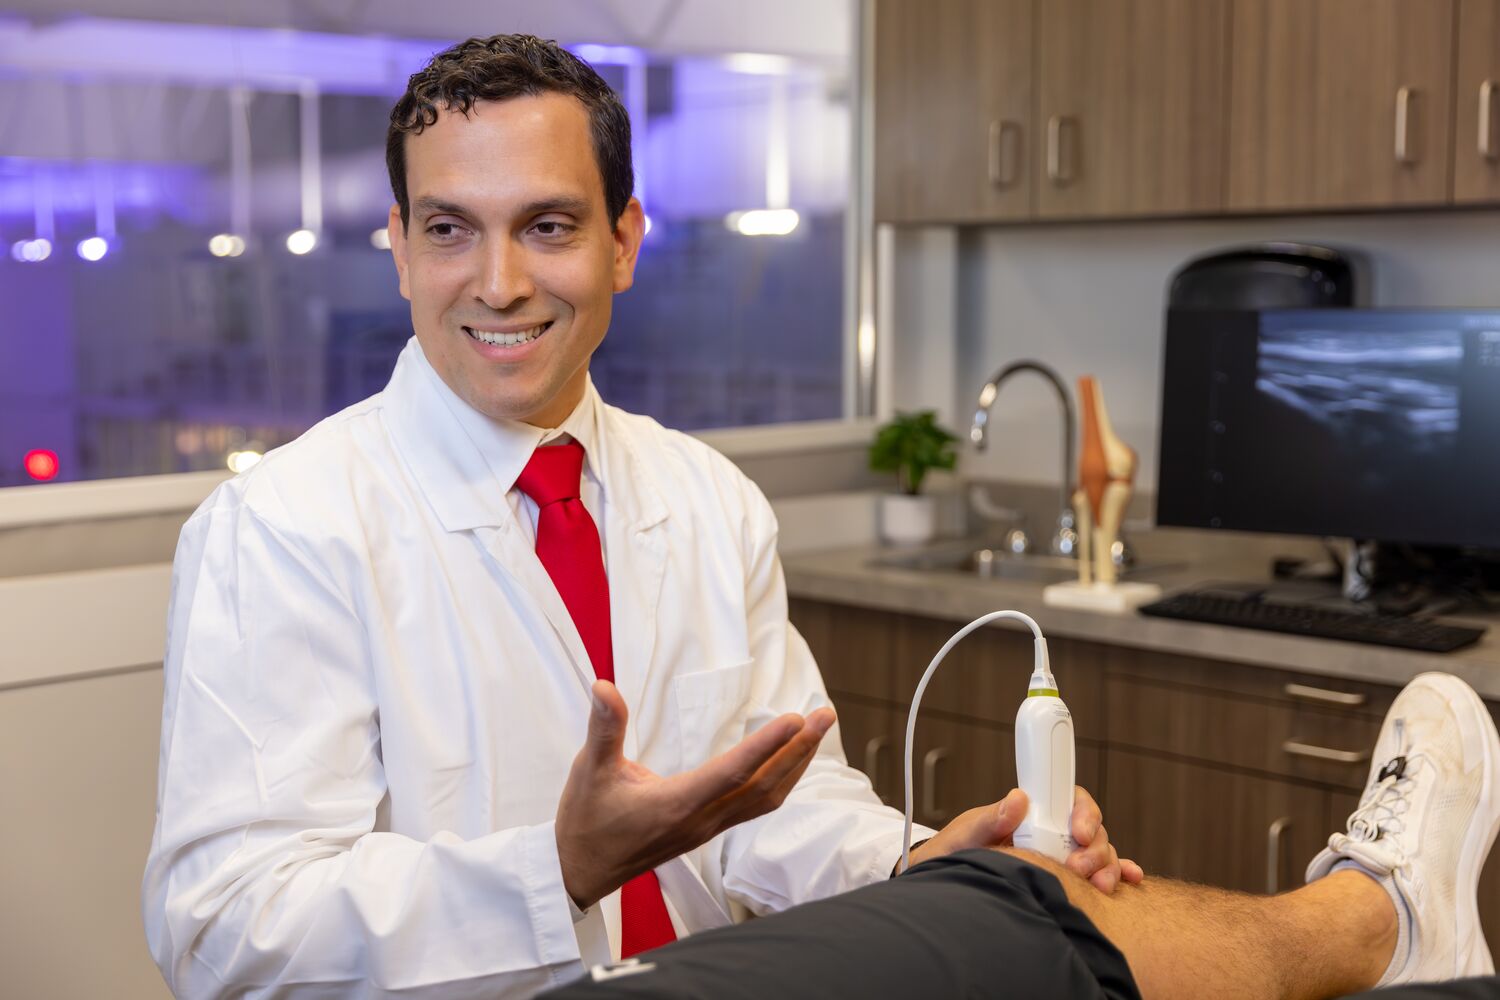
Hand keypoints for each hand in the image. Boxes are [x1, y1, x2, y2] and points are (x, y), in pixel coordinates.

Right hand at [555, 679, 836, 908]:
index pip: (733, 772)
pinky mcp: (706, 830)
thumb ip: (604, 727)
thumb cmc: (585, 820)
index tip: (796, 719)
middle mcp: (700, 820)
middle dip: (798, 749)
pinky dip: (779, 780)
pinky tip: (787, 763)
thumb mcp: (589, 770)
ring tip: (816, 732)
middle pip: (763, 785)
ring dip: (795, 765)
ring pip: (765, 799)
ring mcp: (706, 828)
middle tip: (826, 715)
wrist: (579, 871)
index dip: (766, 745)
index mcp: (676, 804)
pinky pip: (755, 806)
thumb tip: (604, 687)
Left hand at [905, 786, 1143, 893]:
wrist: (948, 891)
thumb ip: (989, 819)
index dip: (1081, 811)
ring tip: (1098, 886)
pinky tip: (1128, 881)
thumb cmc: (954, 857)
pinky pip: (1101, 876)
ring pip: (1100, 854)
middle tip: (1078, 868)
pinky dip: (1120, 875)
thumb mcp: (964, 836)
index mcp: (1030, 814)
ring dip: (1107, 866)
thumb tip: (1017, 798)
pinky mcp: (1068, 884)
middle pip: (1090, 830)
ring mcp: (1061, 858)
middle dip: (1094, 847)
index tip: (1077, 832)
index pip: (1068, 800)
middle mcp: (1051, 833)